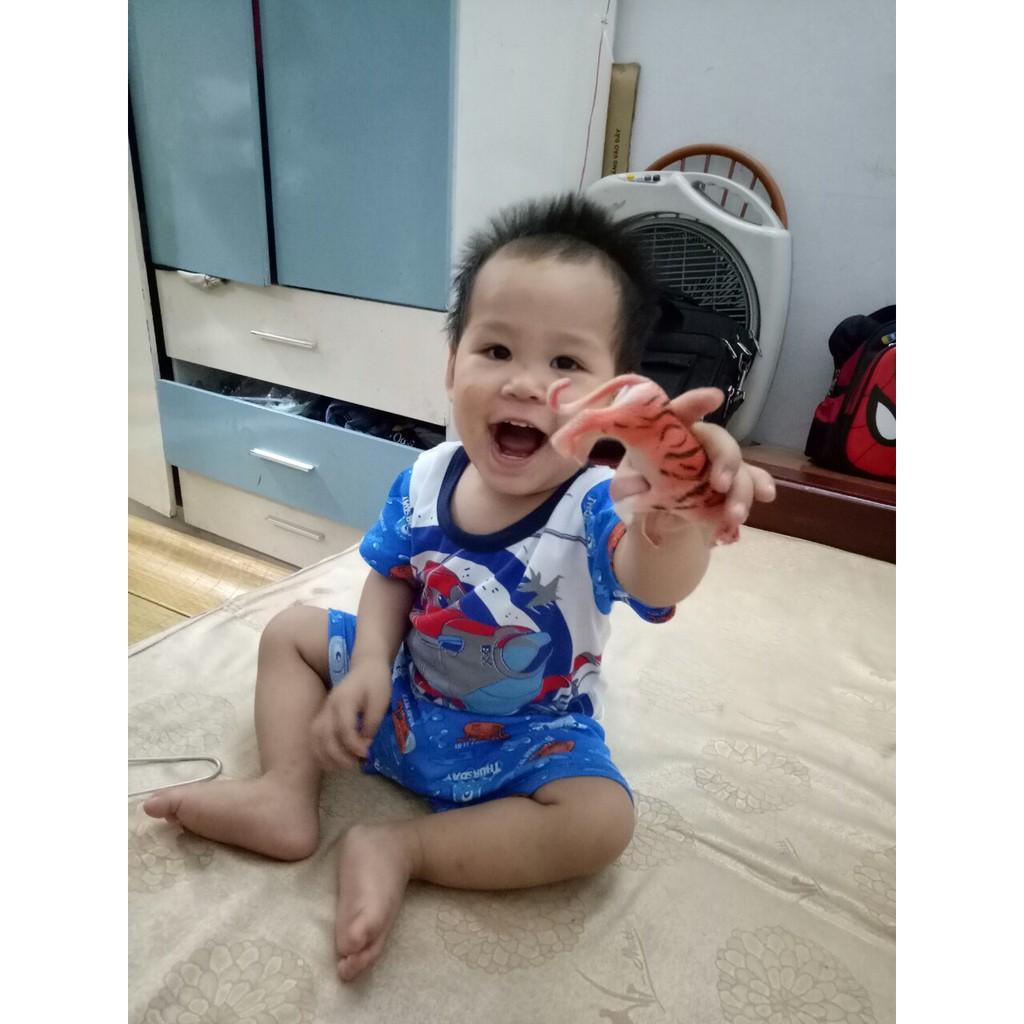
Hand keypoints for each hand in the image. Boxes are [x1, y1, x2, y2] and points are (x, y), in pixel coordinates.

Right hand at [310, 658, 392, 770]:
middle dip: (339, 755)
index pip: (344, 728)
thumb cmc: (376, 683)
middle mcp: (330, 706)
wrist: (366, 665)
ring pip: (315, 737)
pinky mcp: (323, 714)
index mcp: (345, 700)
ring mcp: (324, 710)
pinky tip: (331, 760)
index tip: (366, 754)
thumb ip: (372, 723)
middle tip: (355, 765)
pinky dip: (319, 751)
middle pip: (325, 736)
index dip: (354, 745)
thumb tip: (364, 745)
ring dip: (326, 756)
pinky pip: (314, 735)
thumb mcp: (381, 701)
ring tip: (342, 766)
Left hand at [615, 387, 775, 542]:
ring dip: (741, 488)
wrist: (656, 510)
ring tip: (735, 515)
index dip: (696, 403)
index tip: (715, 398)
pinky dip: (760, 486)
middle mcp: (697, 440)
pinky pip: (751, 479)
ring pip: (737, 464)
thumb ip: (635, 486)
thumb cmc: (639, 486)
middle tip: (720, 485)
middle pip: (718, 439)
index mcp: (667, 432)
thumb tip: (644, 495)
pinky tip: (766, 496)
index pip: (680, 412)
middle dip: (725, 459)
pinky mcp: (732, 480)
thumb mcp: (628, 485)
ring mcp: (717, 460)